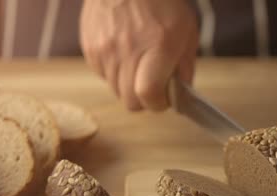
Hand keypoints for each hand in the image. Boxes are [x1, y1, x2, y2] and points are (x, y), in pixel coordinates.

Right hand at [80, 0, 197, 110]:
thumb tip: (179, 94)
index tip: (164, 98)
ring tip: (138, 63)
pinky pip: (102, 74)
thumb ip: (185, 68)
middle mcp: (128, 50)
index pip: (149, 94)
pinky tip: (123, 52)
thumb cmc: (163, 3)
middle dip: (144, 99)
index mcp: (158, 47)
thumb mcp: (187, 33)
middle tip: (153, 85)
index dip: (158, 104)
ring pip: (115, 90)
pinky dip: (113, 71)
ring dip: (128, 85)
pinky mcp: (89, 46)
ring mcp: (104, 49)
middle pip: (130, 101)